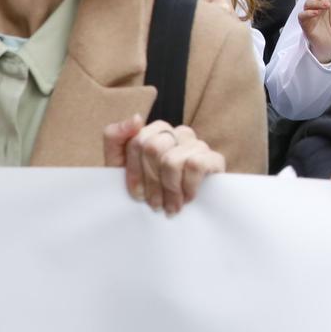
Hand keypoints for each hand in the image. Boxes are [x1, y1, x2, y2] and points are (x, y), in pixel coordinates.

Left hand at [102, 115, 224, 216]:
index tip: (137, 194)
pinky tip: (186, 199)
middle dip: (151, 182)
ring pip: (172, 161)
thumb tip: (136, 118)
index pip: (138, 142)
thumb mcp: (119, 165)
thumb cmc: (146, 187)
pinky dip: (187, 187)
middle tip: (154, 204)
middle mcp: (179, 132)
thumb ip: (115, 137)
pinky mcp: (214, 158)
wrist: (175, 213)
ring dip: (168, 191)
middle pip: (154, 148)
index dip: (134, 172)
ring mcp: (197, 144)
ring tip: (170, 207)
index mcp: (157, 130)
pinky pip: (195, 166)